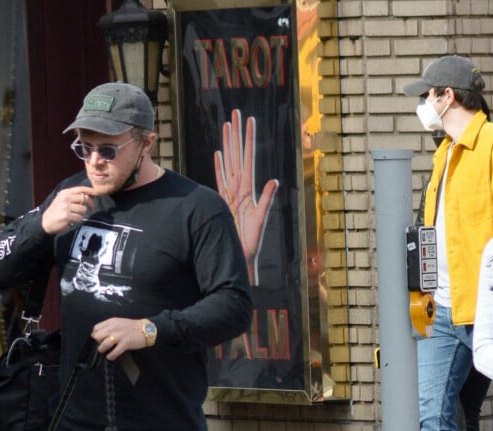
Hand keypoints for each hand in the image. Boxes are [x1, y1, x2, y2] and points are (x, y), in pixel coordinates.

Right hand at [41, 186, 96, 233]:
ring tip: (75, 216)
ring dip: (82, 214)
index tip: (97, 193)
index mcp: (64, 193)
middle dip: (91, 204)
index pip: (80, 189)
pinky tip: (73, 220)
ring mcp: (65, 207)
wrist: (46, 222)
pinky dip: (78, 220)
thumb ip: (74, 197)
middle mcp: (65, 198)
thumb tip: (91, 195)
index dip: (90, 190)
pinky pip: (80, 217)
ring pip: (83, 210)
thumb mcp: (63, 200)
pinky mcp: (66, 216)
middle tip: (93, 209)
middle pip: (85, 198)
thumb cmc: (57, 211)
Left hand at [92, 317, 148, 360]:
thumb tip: (101, 335)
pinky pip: (114, 352)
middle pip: (97, 336)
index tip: (99, 339)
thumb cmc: (133, 327)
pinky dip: (111, 356)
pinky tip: (111, 356)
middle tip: (103, 344)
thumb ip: (110, 327)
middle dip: (98, 342)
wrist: (147, 329)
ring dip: (102, 349)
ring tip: (106, 351)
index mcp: (112, 322)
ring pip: (103, 344)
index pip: (96, 328)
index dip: (96, 335)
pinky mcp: (125, 343)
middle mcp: (114, 328)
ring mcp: (120, 336)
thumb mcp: (119, 322)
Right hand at [214, 109, 277, 283]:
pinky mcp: (224, 201)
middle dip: (237, 134)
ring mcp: (232, 193)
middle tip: (236, 113)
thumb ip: (266, 198)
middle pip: (237, 155)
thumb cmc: (251, 241)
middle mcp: (240, 188)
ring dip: (228, 145)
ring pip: (229, 162)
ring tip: (227, 126)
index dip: (248, 139)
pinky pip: (221, 179)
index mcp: (248, 188)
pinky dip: (220, 166)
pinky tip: (219, 153)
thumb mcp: (261, 218)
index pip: (248, 157)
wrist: (240, 256)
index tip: (249, 119)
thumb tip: (274, 180)